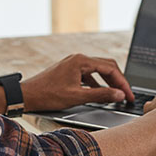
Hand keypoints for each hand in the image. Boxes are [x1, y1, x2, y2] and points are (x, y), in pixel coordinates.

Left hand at [20, 53, 134, 111]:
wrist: (26, 95)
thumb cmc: (48, 95)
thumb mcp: (77, 97)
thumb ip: (101, 95)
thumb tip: (119, 94)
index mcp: (81, 61)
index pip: (110, 69)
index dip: (122, 83)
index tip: (129, 95)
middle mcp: (78, 59)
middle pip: (106, 66)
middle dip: (118, 80)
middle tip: (127, 94)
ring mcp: (73, 63)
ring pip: (98, 70)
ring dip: (108, 82)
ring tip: (116, 95)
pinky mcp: (69, 70)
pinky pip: (88, 74)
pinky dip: (97, 83)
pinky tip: (99, 94)